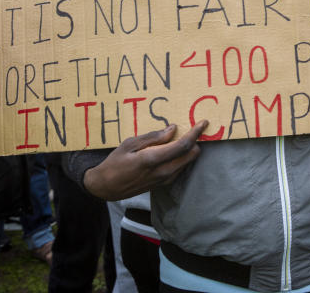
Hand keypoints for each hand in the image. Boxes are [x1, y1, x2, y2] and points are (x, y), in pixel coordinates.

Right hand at [83, 121, 207, 199]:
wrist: (106, 187)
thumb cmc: (115, 162)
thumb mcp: (130, 144)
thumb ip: (153, 137)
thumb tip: (173, 129)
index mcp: (153, 159)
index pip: (183, 146)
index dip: (195, 133)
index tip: (203, 123)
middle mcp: (163, 172)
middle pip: (191, 155)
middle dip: (195, 141)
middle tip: (193, 128)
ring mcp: (164, 180)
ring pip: (187, 162)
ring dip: (189, 150)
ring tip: (182, 137)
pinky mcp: (163, 184)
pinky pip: (180, 168)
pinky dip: (182, 157)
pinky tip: (174, 149)